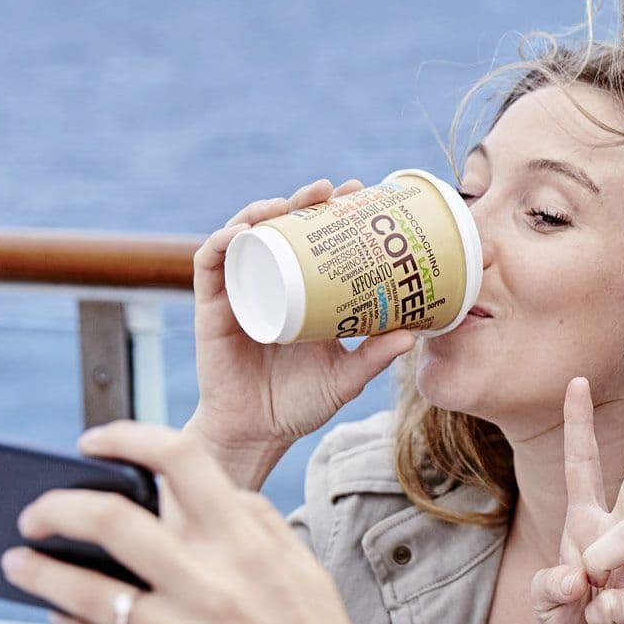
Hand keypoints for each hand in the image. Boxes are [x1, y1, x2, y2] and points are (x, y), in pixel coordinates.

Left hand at [1, 421, 379, 623]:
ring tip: (17, 561)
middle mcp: (216, 583)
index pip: (181, 459)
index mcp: (250, 544)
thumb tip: (217, 490)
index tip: (92, 443)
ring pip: (87, 591)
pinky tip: (56, 614)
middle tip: (34, 513)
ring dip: (39, 571)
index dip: (126, 438)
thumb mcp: (303, 571)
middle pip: (111, 519)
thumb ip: (259, 523)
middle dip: (55, 508)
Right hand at [188, 180, 415, 481]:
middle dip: (304, 200)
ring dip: (263, 210)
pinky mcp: (212, 307)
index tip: (359, 193)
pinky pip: (211, 264)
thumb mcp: (345, 377)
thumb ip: (374, 357)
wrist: (257, 434)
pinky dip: (222, 241)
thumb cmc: (300, 404)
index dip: (333, 211)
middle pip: (282, 228)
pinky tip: (241, 231)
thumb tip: (413, 335)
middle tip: (331, 189)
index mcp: (303, 293)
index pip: (315, 239)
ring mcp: (239, 291)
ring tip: (289, 202)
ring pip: (246, 235)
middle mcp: (270, 283)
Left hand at [530, 378, 623, 623]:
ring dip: (597, 573)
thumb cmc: (579, 623)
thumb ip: (550, 588)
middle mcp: (623, 537)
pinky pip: (617, 602)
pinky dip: (598, 620)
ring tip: (593, 602)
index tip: (577, 383)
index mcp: (589, 524)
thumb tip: (580, 576)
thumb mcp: (547, 604)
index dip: (578, 426)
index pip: (584, 467)